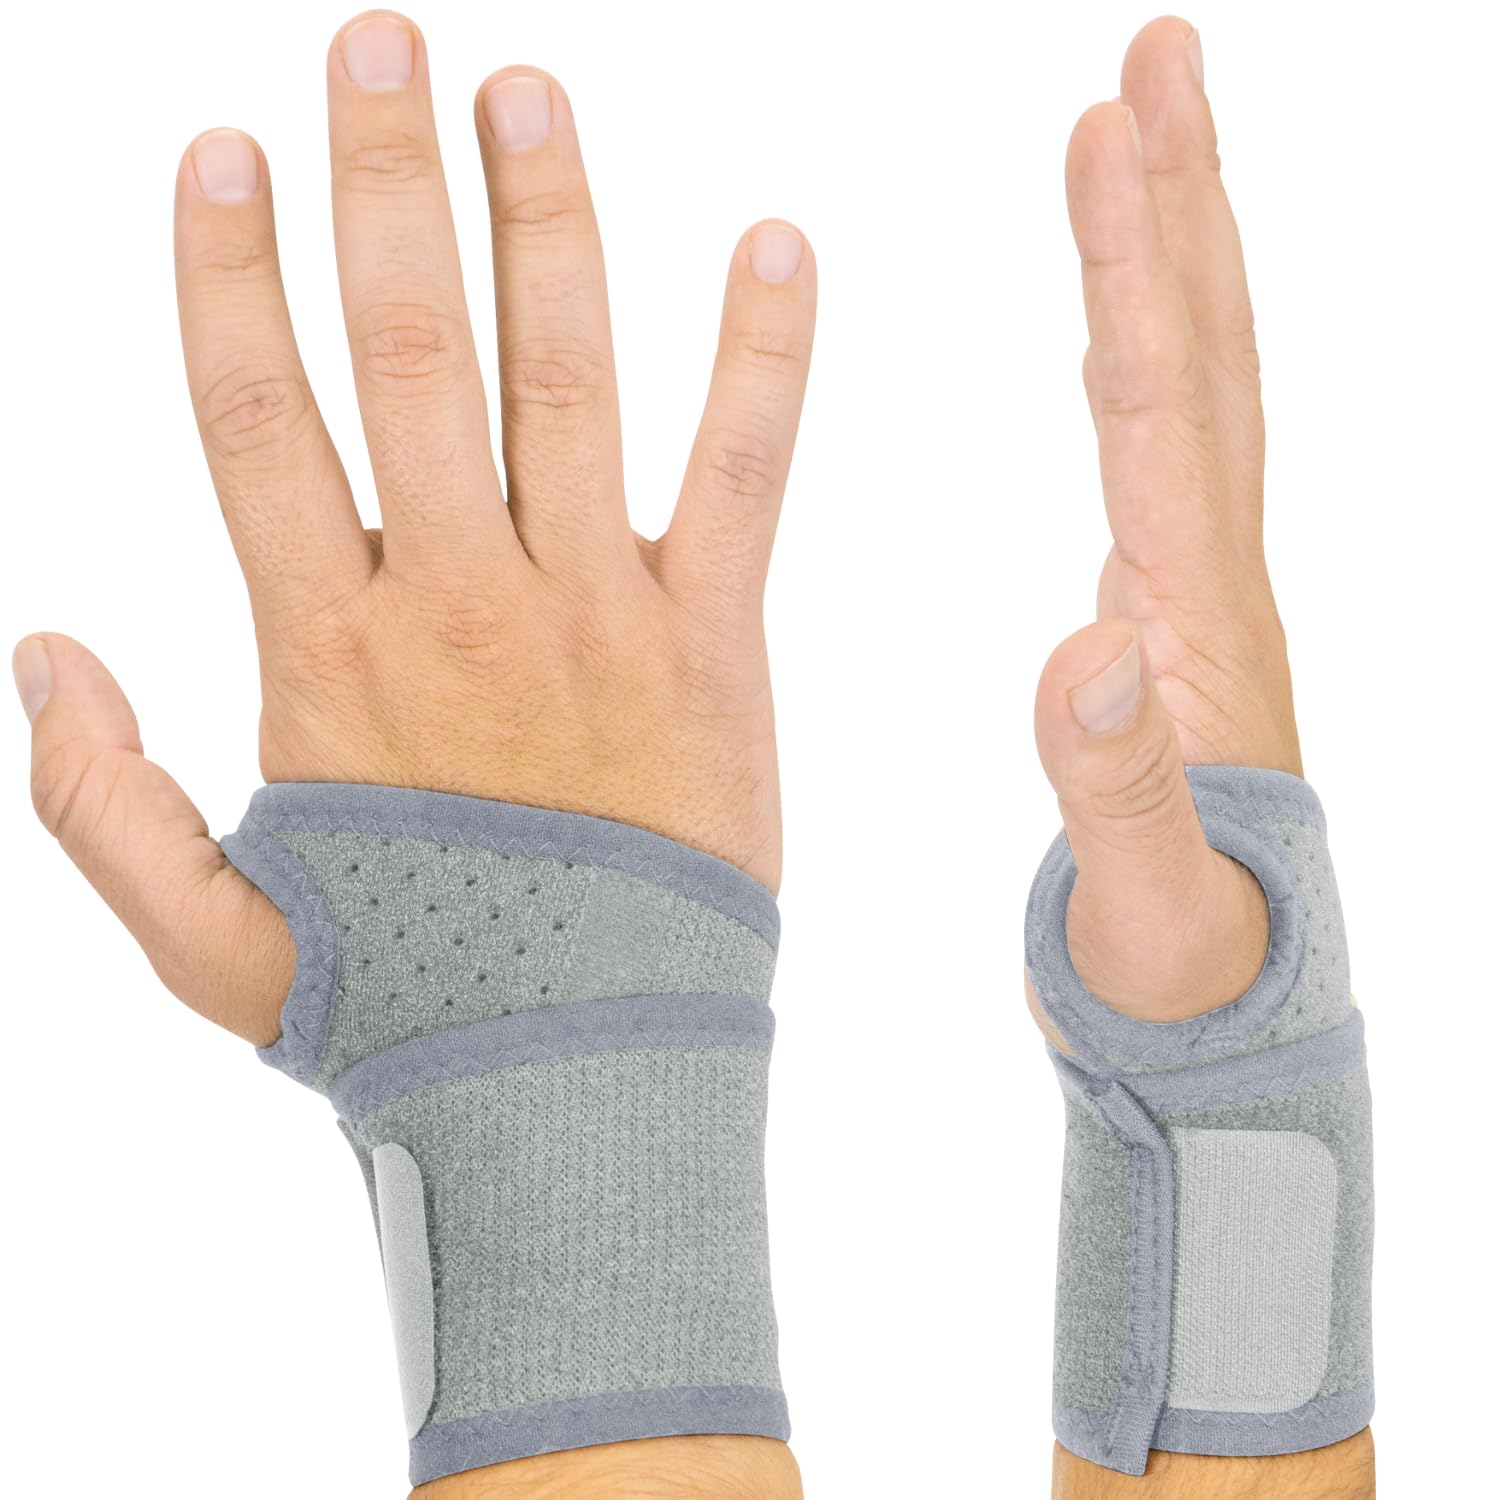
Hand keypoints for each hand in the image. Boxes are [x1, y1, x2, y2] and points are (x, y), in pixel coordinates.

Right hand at [12, 9, 814, 1047]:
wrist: (584, 1074)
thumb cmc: (401, 1001)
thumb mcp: (209, 933)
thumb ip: (95, 804)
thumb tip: (34, 645)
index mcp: (329, 659)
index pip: (257, 425)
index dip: (230, 277)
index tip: (225, 151)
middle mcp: (457, 607)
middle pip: (403, 358)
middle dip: (385, 188)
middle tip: (381, 43)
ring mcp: (594, 616)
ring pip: (562, 384)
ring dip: (545, 226)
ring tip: (530, 92)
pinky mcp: (712, 644)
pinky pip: (742, 472)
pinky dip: (765, 355)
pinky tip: (777, 239)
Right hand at [1030, 16, 1296, 1026]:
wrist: (1226, 1017)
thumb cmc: (1177, 971)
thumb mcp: (1144, 904)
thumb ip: (1116, 782)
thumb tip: (1087, 643)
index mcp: (1197, 631)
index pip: (1161, 419)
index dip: (1134, 274)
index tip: (1110, 135)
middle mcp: (1216, 585)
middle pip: (1207, 360)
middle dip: (1182, 201)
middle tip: (1158, 58)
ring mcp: (1201, 590)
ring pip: (1197, 387)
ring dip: (1173, 254)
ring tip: (1137, 140)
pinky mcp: (1171, 608)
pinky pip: (1164, 444)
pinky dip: (1143, 351)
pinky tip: (1114, 320)